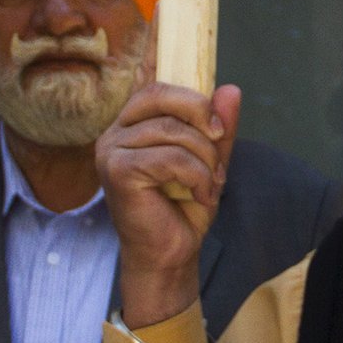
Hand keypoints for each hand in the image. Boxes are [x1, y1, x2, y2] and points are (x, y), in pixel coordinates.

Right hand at [95, 80, 239, 327]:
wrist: (169, 255)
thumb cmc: (183, 208)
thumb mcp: (209, 159)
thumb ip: (218, 127)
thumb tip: (231, 89)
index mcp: (130, 125)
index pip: (155, 87)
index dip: (187, 94)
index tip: (215, 123)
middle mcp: (114, 134)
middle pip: (162, 97)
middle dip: (201, 117)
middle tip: (220, 144)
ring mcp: (111, 151)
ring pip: (173, 131)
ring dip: (205, 158)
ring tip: (212, 184)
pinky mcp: (117, 172)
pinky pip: (171, 158)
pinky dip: (198, 177)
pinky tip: (202, 197)